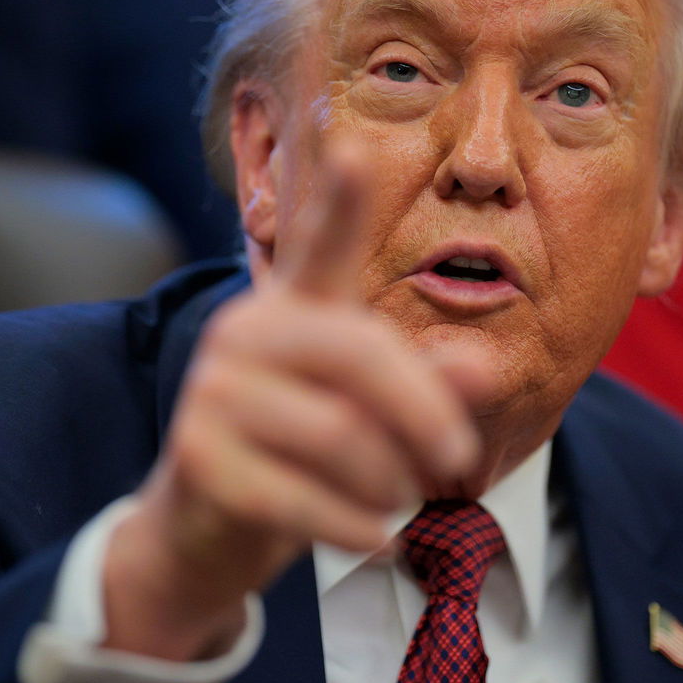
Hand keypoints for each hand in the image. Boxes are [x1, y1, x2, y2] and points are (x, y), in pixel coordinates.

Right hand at [99, 140, 482, 660]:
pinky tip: (376, 539)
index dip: (339, 199)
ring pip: (340, 436)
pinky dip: (358, 528)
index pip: (321, 246)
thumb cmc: (300, 458)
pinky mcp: (198, 457)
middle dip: (427, 413)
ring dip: (390, 481)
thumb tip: (484, 364)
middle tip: (458, 459)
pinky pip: (304, 498)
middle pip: (361, 354)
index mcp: (290, 310)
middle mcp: (245, 333)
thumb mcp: (368, 417)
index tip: (352, 144)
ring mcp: (213, 392)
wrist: (204, 531)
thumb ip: (424, 386)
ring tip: (395, 499)